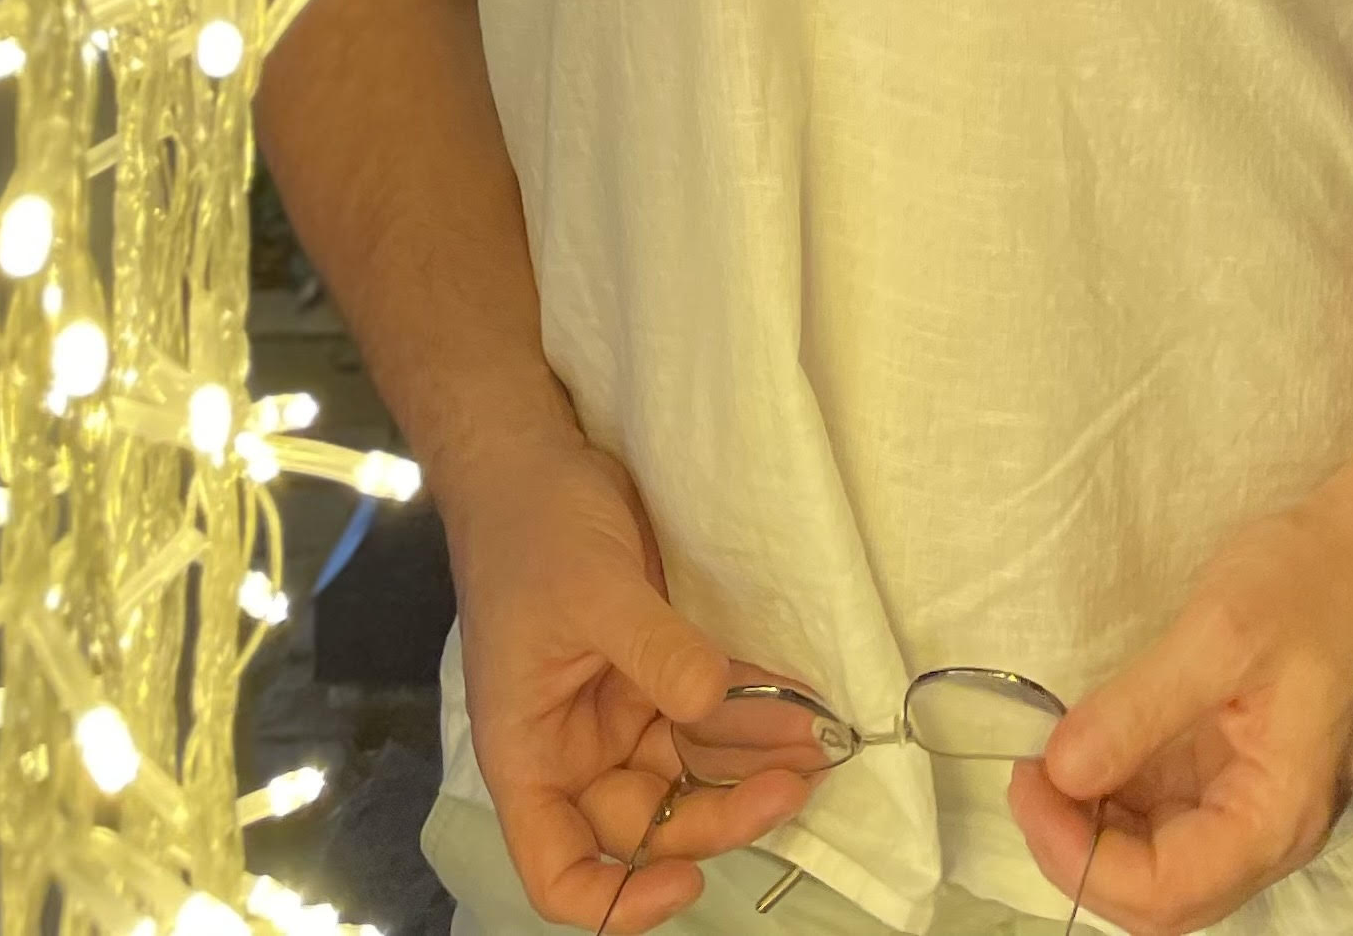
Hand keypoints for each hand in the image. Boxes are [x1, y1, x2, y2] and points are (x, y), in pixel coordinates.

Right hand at [449, 433, 815, 931]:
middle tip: (794, 780)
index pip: (560, 870)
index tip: (689, 874)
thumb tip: (713, 704)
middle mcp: (578, 750)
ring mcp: (622, 711)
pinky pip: (712, 712)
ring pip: (692, 770)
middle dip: (722, 814)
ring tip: (821, 741)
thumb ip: (655, 653)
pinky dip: (756, 713)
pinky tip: (805, 705)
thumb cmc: (534, 533)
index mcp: (532, 755)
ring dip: (753, 763)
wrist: (535, 460)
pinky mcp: (660, 671)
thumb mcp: (590, 592)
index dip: (618, 901)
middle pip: (648, 823)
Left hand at [1005, 500, 1352, 935]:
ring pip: (1161, 857)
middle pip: (1163, 892)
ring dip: (1094, 827)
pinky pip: (1170, 812)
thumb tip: (1060, 773)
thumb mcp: (1218, 634)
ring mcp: (1253, 801)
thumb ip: (1138, 710)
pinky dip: (1117, 795)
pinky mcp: (1238, 768)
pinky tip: (1083, 751)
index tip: (1029, 783)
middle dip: (1081, 851)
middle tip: (1027, 775)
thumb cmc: (1308, 584)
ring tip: (1043, 762)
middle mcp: (1268, 830)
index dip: (1082, 858)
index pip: (1168, 892)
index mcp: (1278, 816)